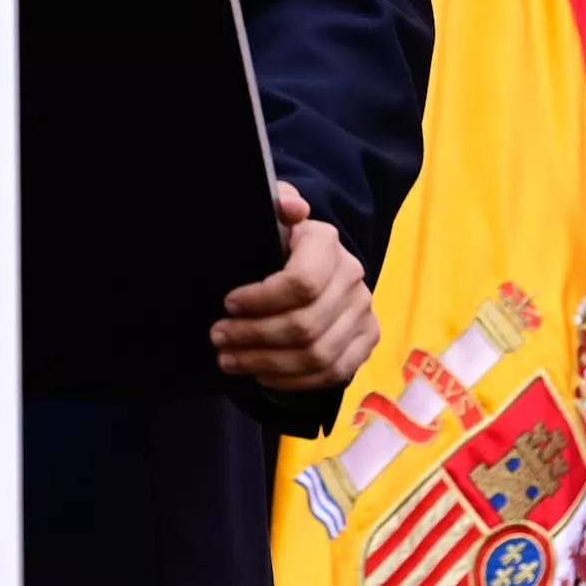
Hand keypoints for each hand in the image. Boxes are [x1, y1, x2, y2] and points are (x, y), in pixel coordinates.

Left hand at [212, 182, 377, 391]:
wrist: (311, 257)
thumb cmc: (275, 239)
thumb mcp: (267, 215)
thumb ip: (274, 204)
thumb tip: (292, 208)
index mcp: (326, 242)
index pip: (301, 283)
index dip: (261, 300)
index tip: (227, 304)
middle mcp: (353, 276)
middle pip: (305, 325)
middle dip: (254, 337)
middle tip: (218, 338)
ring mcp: (364, 311)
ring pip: (318, 355)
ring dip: (268, 364)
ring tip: (230, 360)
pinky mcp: (367, 339)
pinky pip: (334, 373)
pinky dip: (295, 381)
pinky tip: (263, 375)